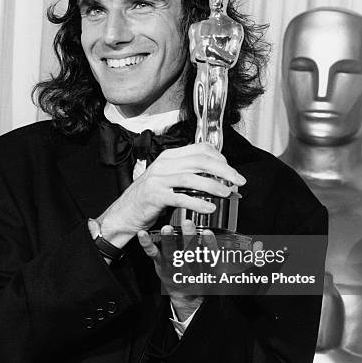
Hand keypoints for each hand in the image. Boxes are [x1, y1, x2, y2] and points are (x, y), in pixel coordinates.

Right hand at [97, 143, 245, 247]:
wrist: (124, 213)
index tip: (231, 170)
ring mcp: (158, 179)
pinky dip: (198, 203)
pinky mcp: (155, 196)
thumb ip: (187, 174)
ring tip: (227, 193)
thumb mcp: (167, 179)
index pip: (200, 149)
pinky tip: (209, 208)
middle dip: (224, 170)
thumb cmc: (148, 198)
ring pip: (192, 177)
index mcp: (169, 157)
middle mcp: (163, 164)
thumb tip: (216, 176)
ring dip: (214, 185)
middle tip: (238, 181)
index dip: (220, 158)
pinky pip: (181, 197)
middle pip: (200, 161)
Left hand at [138, 219, 218, 320]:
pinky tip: (143, 234)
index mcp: (206, 273)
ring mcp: (174, 270)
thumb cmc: (204, 280)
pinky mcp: (162, 267)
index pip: (210, 259)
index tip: (208, 233)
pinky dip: (147, 245)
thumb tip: (242, 246)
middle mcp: (190, 272)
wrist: (188, 300)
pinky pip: (154, 256)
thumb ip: (227, 259)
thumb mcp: (220, 275)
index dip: (210, 246)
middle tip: (187, 222)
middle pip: (190, 255)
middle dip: (188, 238)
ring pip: (171, 256)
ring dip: (169, 241)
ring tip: (167, 228)